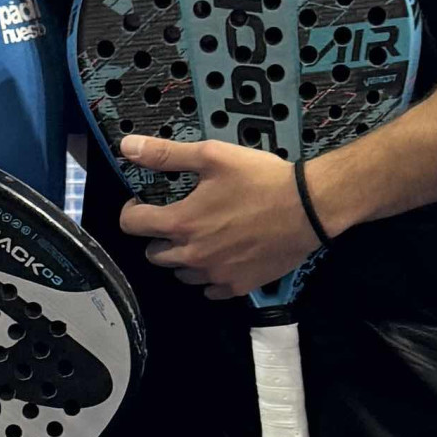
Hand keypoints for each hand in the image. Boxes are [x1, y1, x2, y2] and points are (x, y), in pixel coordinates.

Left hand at [115, 137, 321, 299]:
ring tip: (201, 237)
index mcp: (180, 224)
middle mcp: (192, 256)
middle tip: (178, 218)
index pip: (133, 226)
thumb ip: (166, 154)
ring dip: (183, 257)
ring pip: (180, 274)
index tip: (143, 203)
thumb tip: (127, 147)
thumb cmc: (261, 179)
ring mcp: (215, 275)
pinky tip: (222, 256)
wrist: (309, 208)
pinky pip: (209, 289)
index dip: (133, 211)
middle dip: (158, 236)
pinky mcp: (237, 286)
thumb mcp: (212, 156)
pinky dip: (209, 275)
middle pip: (154, 254)